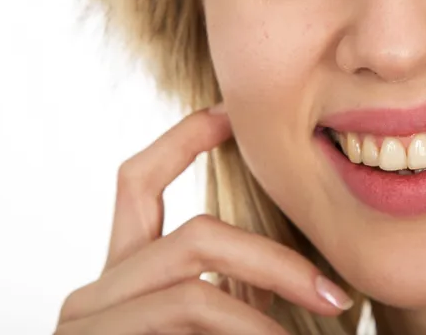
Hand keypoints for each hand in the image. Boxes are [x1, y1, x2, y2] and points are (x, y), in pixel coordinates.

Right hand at [55, 105, 352, 333]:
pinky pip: (190, 305)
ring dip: (270, 285)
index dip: (180, 139)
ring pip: (191, 259)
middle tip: (337, 289)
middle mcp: (95, 290)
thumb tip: (311, 283)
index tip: (229, 113)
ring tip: (326, 314)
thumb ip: (230, 302)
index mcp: (122, 279)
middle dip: (271, 250)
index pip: (136, 182)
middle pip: (187, 231)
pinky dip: (247, 323)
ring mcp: (88, 317)